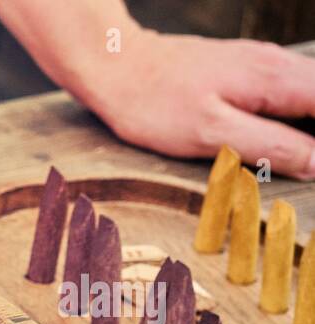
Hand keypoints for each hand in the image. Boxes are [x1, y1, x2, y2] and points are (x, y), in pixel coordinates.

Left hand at [82, 30, 314, 179]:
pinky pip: (287, 90)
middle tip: (309, 168)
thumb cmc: (155, 103)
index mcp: (277, 80)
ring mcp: (263, 63)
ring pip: (309, 91)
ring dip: (310, 125)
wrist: (118, 64)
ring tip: (300, 158)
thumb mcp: (211, 134)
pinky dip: (293, 114)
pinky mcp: (245, 69)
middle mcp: (278, 64)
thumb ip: (269, 146)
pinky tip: (281, 137)